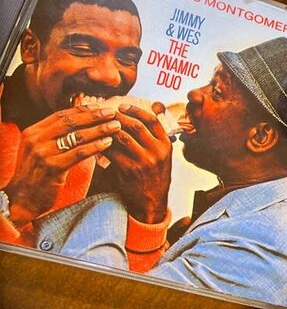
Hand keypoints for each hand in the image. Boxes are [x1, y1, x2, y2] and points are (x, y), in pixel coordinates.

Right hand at [5, 104, 119, 224]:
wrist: (21, 200)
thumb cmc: (37, 174)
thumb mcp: (39, 149)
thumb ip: (53, 135)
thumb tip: (80, 121)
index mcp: (33, 132)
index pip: (61, 115)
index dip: (82, 110)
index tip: (99, 107)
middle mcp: (36, 140)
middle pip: (71, 122)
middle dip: (94, 116)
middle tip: (112, 113)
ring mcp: (43, 153)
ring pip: (77, 136)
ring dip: (99, 130)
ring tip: (115, 126)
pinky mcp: (52, 168)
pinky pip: (79, 153)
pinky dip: (95, 146)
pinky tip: (108, 143)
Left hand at [104, 104, 172, 223]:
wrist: (152, 203)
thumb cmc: (153, 177)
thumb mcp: (161, 156)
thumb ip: (152, 139)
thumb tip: (136, 118)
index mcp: (166, 144)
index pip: (152, 120)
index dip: (136, 110)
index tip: (123, 106)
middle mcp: (158, 151)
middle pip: (137, 126)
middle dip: (120, 117)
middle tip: (106, 113)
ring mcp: (145, 161)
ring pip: (124, 137)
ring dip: (110, 129)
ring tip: (101, 125)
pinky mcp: (130, 171)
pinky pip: (114, 152)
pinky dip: (104, 145)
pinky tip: (98, 142)